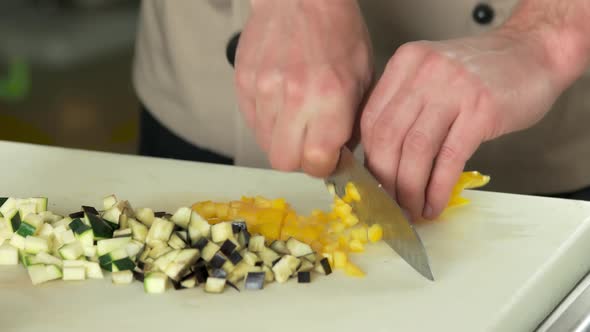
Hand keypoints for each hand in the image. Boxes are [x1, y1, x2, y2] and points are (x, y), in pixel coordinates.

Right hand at [234, 0, 372, 176]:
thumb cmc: (337, 31)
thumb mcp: (362, 77)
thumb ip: (352, 123)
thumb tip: (340, 156)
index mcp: (330, 97)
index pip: (316, 162)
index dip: (323, 166)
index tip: (328, 157)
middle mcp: (294, 96)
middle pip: (285, 161)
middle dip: (300, 159)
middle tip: (310, 142)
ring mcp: (263, 90)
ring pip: (265, 145)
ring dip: (282, 140)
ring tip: (297, 116)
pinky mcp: (244, 83)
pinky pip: (252, 123)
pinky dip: (267, 122)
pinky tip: (281, 103)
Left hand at [360, 28, 564, 220]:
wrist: (534, 52)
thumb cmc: (481, 71)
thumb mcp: (432, 75)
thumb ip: (405, 105)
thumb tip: (382, 160)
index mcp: (405, 63)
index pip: (371, 119)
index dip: (368, 158)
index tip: (373, 182)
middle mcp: (424, 72)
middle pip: (388, 136)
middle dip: (385, 179)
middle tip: (388, 203)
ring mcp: (453, 89)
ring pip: (416, 150)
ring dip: (409, 189)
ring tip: (410, 210)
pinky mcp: (482, 110)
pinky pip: (449, 159)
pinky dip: (437, 188)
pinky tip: (433, 204)